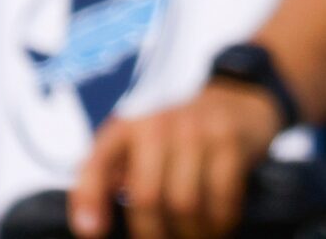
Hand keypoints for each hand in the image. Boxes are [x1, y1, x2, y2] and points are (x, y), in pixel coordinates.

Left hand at [67, 78, 284, 238]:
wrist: (236, 100)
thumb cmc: (178, 136)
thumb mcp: (140, 144)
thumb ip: (114, 175)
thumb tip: (93, 222)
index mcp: (127, 128)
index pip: (97, 164)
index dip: (89, 200)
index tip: (92, 232)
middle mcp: (158, 124)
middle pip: (147, 197)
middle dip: (153, 233)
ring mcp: (197, 129)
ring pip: (185, 203)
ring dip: (190, 232)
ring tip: (193, 237)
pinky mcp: (230, 140)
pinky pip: (222, 196)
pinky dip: (220, 220)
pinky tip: (218, 225)